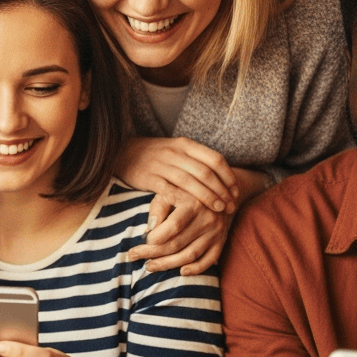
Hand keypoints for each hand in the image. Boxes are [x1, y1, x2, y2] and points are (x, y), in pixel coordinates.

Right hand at [117, 136, 236, 214]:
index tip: (236, 192)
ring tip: (219, 210)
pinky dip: (184, 202)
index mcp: (185, 144)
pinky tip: (193, 211)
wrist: (120, 152)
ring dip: (208, 198)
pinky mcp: (149, 178)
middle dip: (222, 191)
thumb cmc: (153, 155)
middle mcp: (175, 153)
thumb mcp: (175, 149)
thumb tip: (222, 174)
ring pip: (191, 182)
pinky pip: (171, 191)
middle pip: (206, 173)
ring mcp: (161, 165)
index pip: (215, 160)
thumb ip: (195, 159)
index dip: (229, 177)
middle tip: (231, 206)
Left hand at [128, 188, 231, 274]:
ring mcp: (215, 233)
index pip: (173, 226)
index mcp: (193, 204)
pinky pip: (208, 260)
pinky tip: (180, 272)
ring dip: (167, 264)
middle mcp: (206, 220)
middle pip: (177, 243)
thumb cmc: (187, 193)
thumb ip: (158, 207)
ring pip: (190, 255)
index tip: (141, 241)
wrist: (220, 193)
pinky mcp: (220, 242)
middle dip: (152, 253)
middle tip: (133, 256)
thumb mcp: (171, 191)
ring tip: (148, 266)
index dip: (155, 237)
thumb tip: (150, 229)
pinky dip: (195, 269)